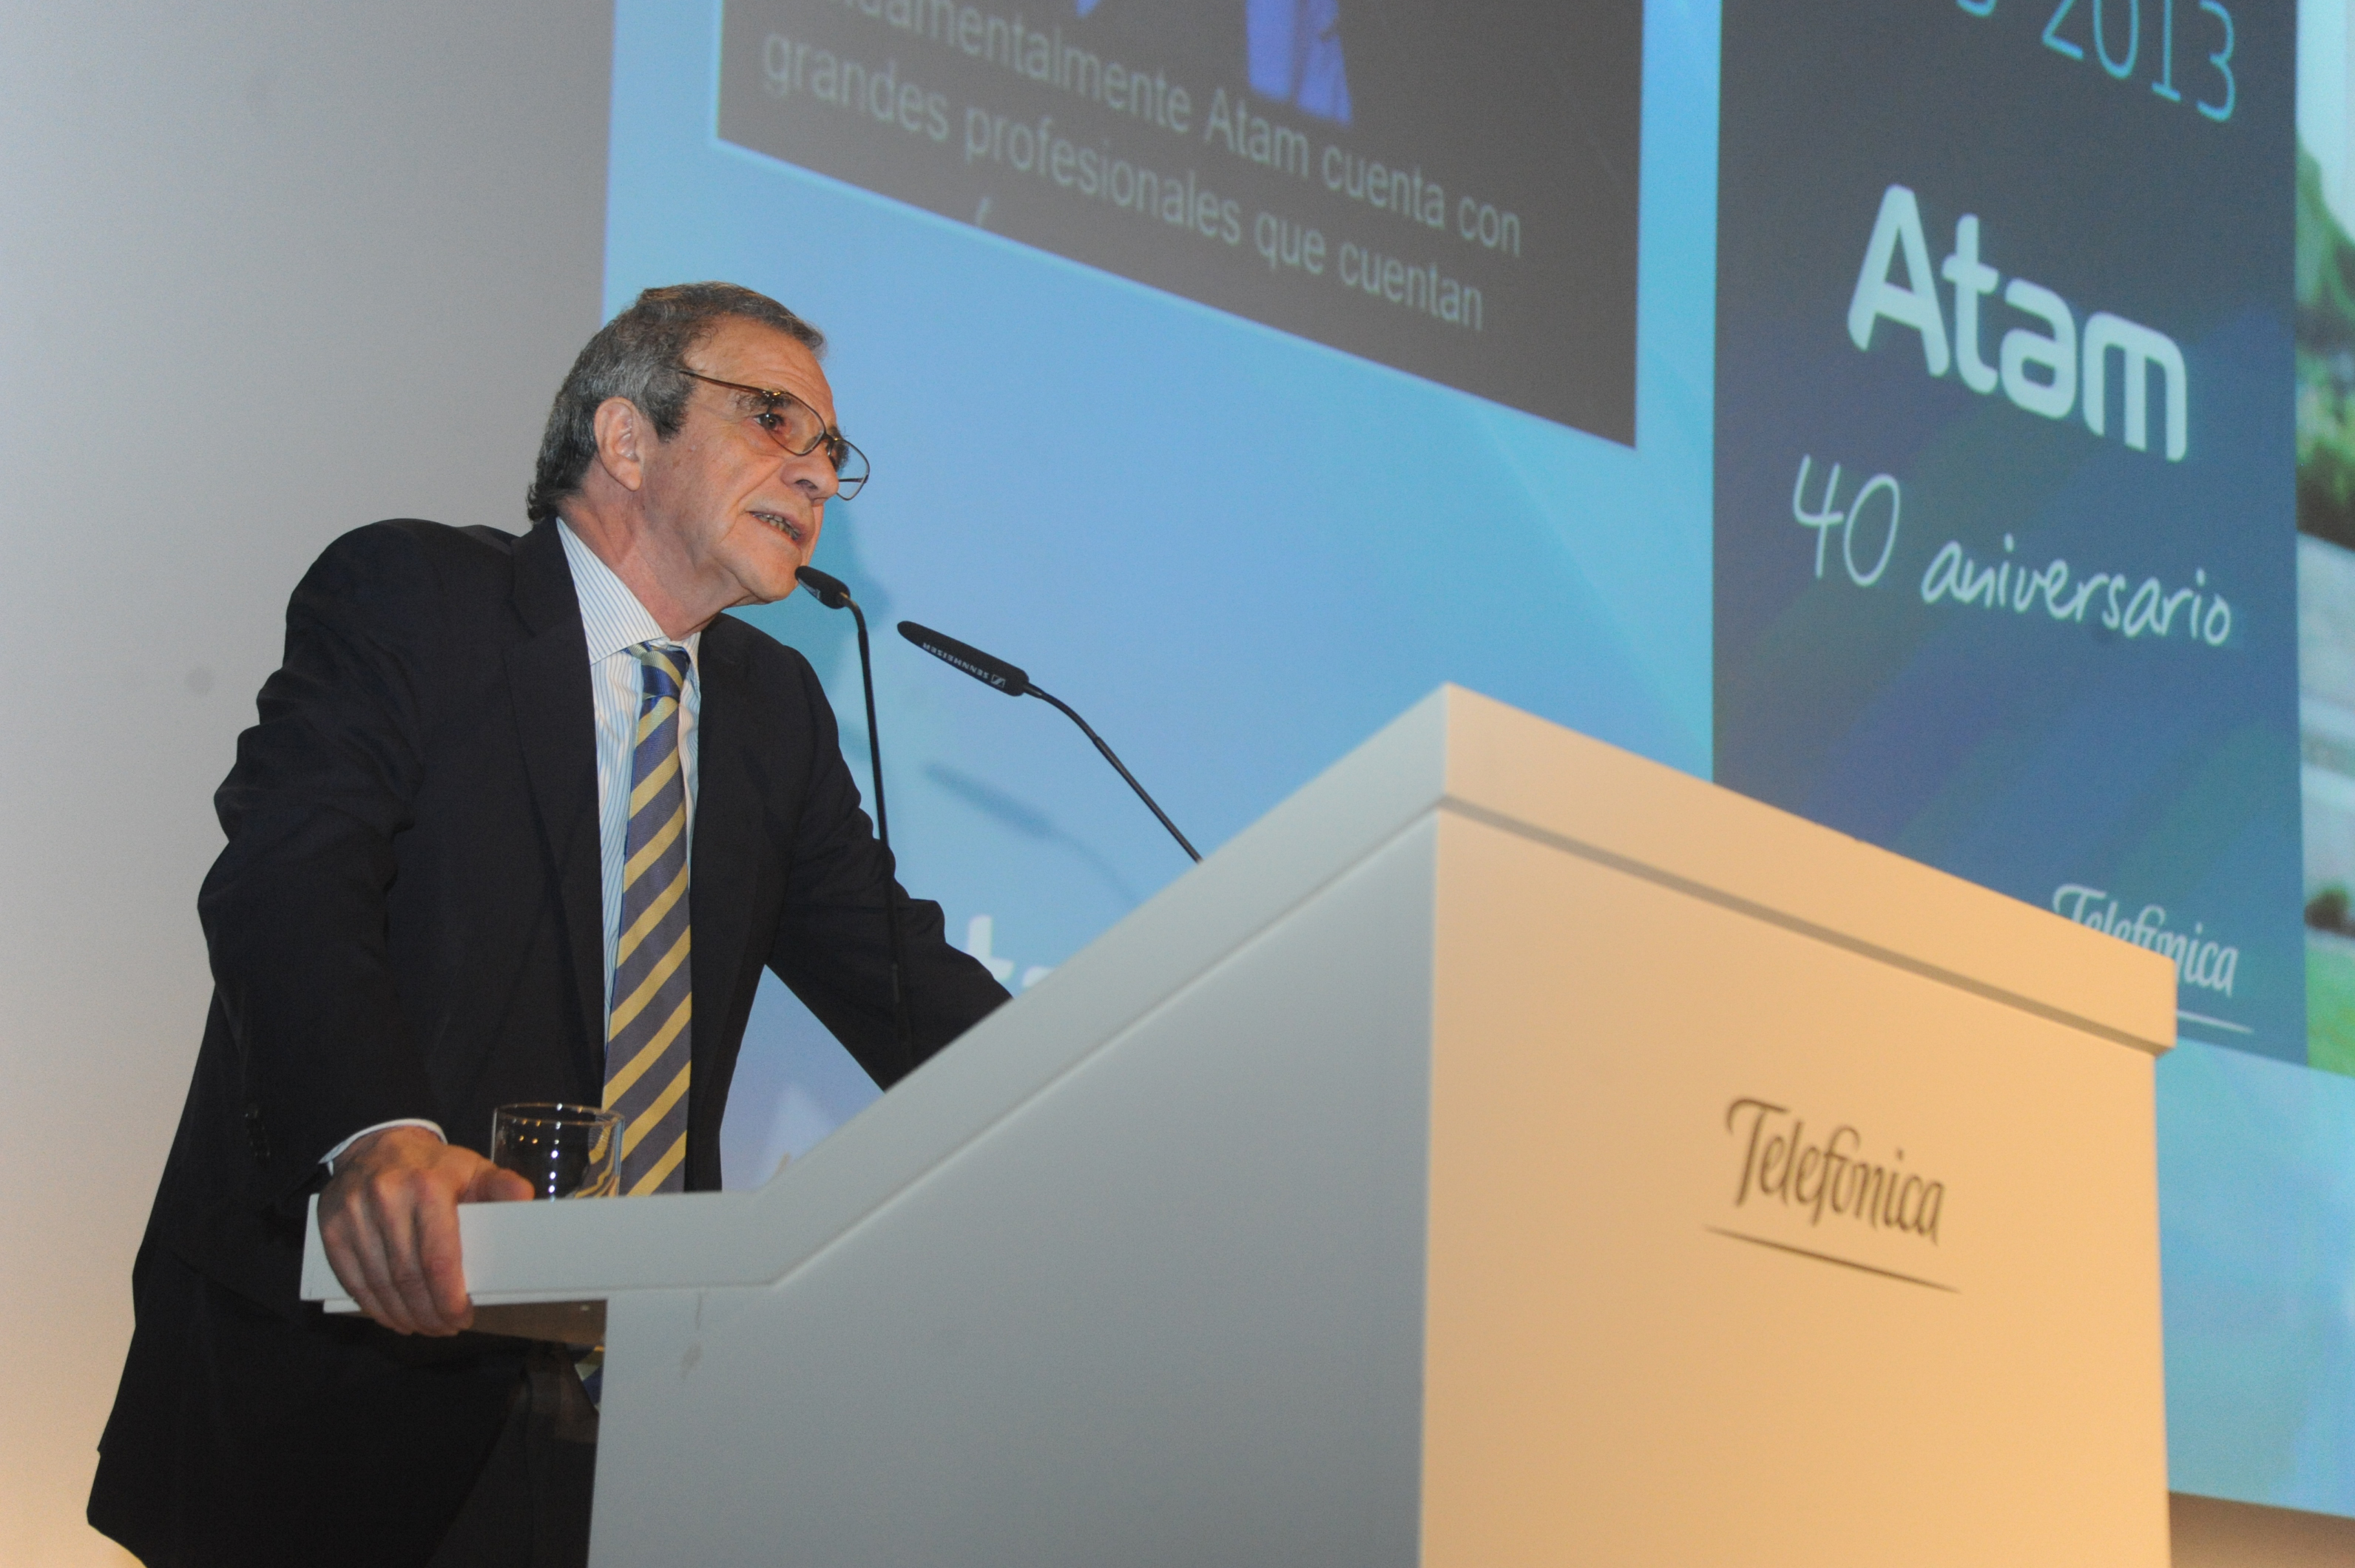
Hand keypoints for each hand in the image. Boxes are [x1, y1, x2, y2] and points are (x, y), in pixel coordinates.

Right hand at [317, 1125, 532, 1334]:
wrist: (376, 1144)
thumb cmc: (433, 1167)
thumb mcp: (473, 1168)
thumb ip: (502, 1186)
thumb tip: (527, 1201)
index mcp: (427, 1187)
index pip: (437, 1259)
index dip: (450, 1297)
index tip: (463, 1317)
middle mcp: (386, 1199)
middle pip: (408, 1278)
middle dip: (430, 1313)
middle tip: (446, 1328)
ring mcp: (354, 1215)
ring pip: (380, 1284)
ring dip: (404, 1316)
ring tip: (425, 1327)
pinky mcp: (331, 1229)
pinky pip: (353, 1280)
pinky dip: (374, 1307)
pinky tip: (393, 1318)